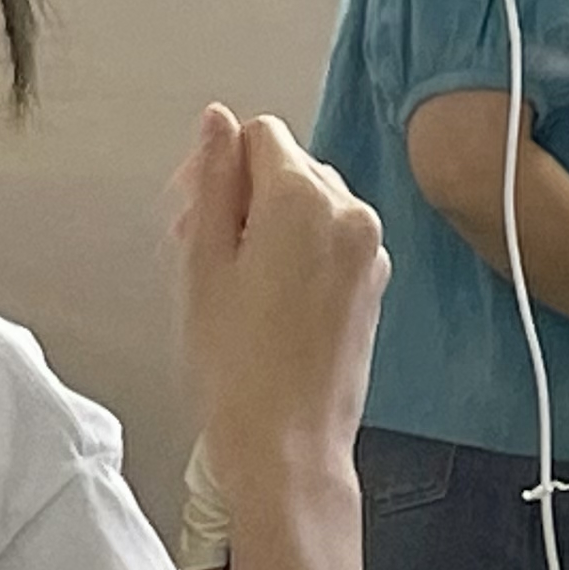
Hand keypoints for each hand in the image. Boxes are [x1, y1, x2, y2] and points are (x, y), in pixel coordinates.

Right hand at [171, 104, 386, 495]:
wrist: (288, 447)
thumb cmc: (238, 369)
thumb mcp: (203, 262)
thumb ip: (212, 180)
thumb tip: (216, 122)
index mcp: (305, 199)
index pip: (259, 134)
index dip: (217, 167)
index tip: (193, 211)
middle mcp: (350, 214)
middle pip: (289, 165)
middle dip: (243, 194)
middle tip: (201, 251)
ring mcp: (370, 251)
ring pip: (312, 202)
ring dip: (271, 222)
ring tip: (234, 282)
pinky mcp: (375, 284)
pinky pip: (334, 240)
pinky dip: (301, 252)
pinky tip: (268, 301)